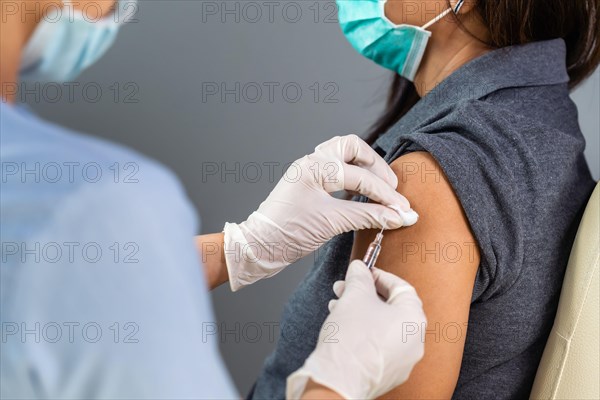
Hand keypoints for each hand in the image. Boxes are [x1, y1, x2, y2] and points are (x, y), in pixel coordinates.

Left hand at [223, 135, 418, 290]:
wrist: (259, 246)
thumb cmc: (287, 233)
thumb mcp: (332, 223)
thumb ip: (369, 217)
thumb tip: (399, 217)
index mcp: (314, 167)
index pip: (361, 177)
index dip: (386, 195)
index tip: (403, 211)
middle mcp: (311, 162)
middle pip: (353, 148)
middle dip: (376, 166)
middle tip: (391, 190)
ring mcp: (309, 170)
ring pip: (344, 154)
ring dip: (365, 168)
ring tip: (380, 189)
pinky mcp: (309, 182)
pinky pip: (337, 169)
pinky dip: (354, 178)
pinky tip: (363, 194)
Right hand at [287, 260, 426, 399]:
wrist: (337, 381)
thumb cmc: (350, 340)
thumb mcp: (354, 296)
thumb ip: (360, 277)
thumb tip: (360, 268)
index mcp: (414, 320)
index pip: (401, 287)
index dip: (379, 276)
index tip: (363, 272)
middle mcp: (415, 342)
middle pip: (391, 307)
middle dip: (365, 294)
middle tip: (346, 287)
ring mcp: (403, 361)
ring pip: (383, 326)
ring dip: (361, 312)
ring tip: (338, 306)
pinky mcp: (388, 373)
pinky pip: (379, 345)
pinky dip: (364, 332)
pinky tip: (344, 327)